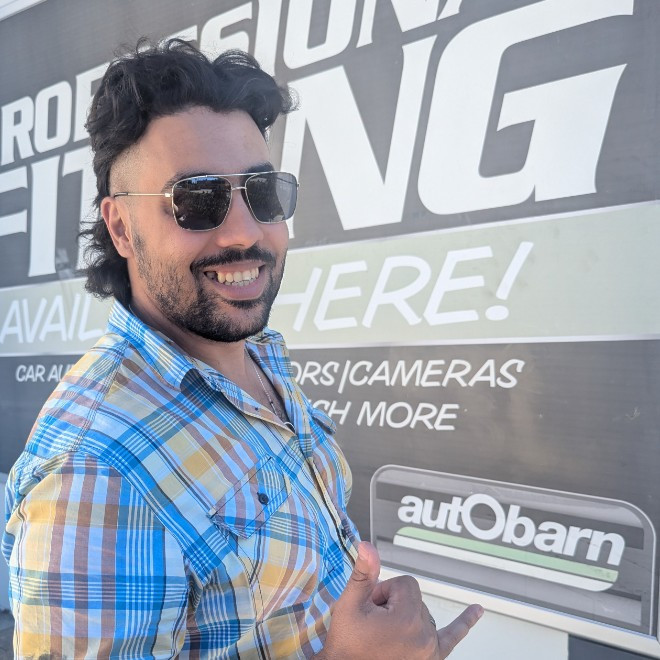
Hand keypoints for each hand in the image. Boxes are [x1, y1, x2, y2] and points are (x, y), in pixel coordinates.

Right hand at [318, 541, 482, 658]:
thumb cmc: (346, 646)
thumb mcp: (349, 606)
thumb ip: (363, 575)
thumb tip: (368, 546)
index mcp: (407, 619)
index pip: (404, 583)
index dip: (384, 591)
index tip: (371, 607)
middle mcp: (424, 634)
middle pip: (413, 596)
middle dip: (392, 603)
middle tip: (373, 623)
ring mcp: (430, 649)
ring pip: (421, 612)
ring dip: (404, 615)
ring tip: (383, 634)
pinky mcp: (432, 658)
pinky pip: (452, 637)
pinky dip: (463, 623)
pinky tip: (476, 610)